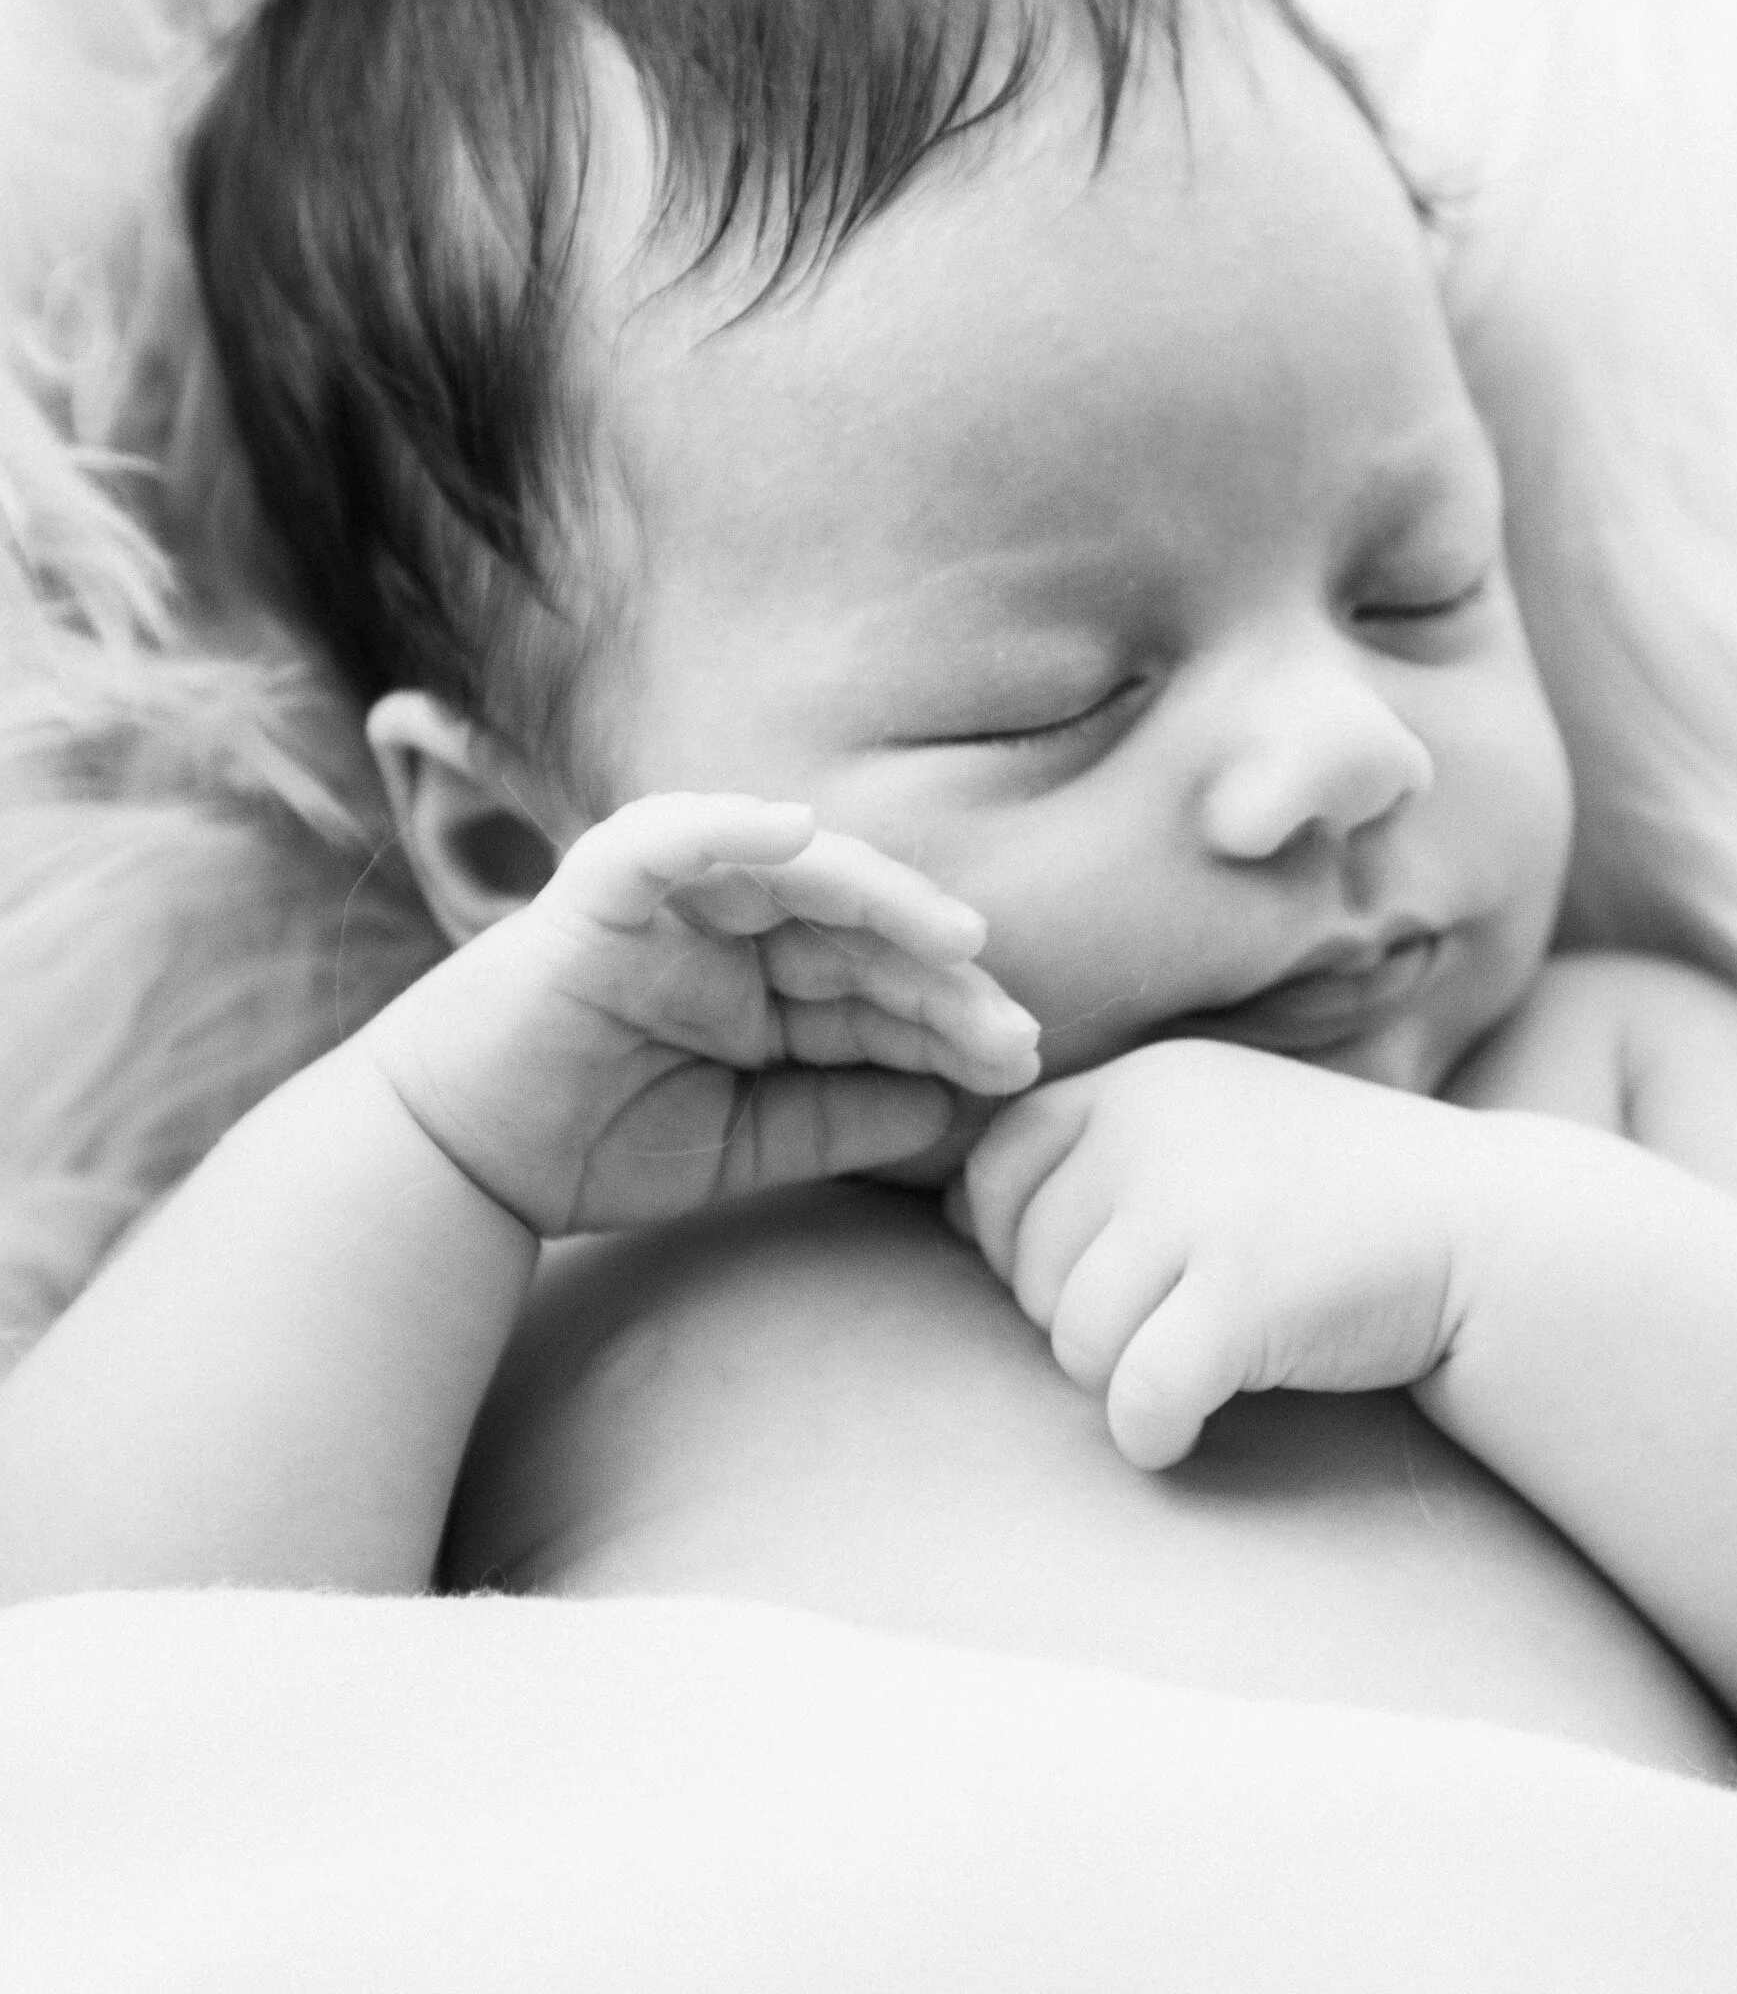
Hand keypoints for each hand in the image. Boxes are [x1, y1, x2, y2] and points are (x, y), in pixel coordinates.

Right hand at [361, 793, 1039, 1232]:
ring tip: (958, 939)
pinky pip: (664, 839)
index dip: (951, 1018)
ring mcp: (666, 907)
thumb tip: (959, 1104)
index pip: (875, 987)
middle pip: (855, 931)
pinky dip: (726, 824)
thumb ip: (846, 1118)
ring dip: (879, 898)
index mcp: (762, 985)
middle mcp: (725, 932)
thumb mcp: (748, 1145)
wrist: (456, 1168)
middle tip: (1018, 1030)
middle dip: (940, 978)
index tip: (1022, 1061)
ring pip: (790, 873)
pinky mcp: (595, 896)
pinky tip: (797, 831)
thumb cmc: (594, 1146)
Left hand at [953, 1038, 1486, 1466]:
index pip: (995, 1172)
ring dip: (1122, 1382)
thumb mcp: (1216, 1129)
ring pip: (1075, 1342)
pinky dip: (1152, 1434)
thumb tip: (952, 1216)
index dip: (1019, 1248)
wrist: (1496, 1230)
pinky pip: (1137, 1397)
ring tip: (1199, 1360)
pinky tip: (1189, 1427)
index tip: (1104, 1276)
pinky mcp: (1244, 1291)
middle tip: (1176, 1322)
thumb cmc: (1339, 1198)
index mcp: (1142, 1081)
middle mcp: (1158, 1125)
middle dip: (1084, 1325)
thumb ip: (1101, 1153)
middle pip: (1031, 1273)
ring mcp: (1202, 1205)